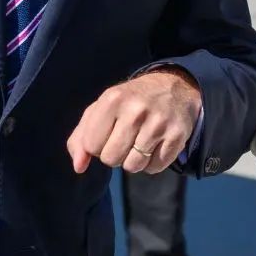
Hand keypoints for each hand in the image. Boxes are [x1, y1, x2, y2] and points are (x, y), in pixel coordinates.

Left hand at [67, 68, 202, 174]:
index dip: (97, 145)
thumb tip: (79, 167)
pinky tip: (155, 144)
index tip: (108, 133)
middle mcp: (136, 110)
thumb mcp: (101, 109)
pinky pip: (154, 168)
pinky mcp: (177, 136)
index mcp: (112, 99)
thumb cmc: (130, 101)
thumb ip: (81, 138)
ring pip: (133, 166)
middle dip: (115, 154)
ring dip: (134, 160)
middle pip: (111, 159)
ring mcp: (159, 124)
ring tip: (140, 141)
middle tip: (126, 137)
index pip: (91, 146)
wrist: (174, 87)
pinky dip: (152, 162)